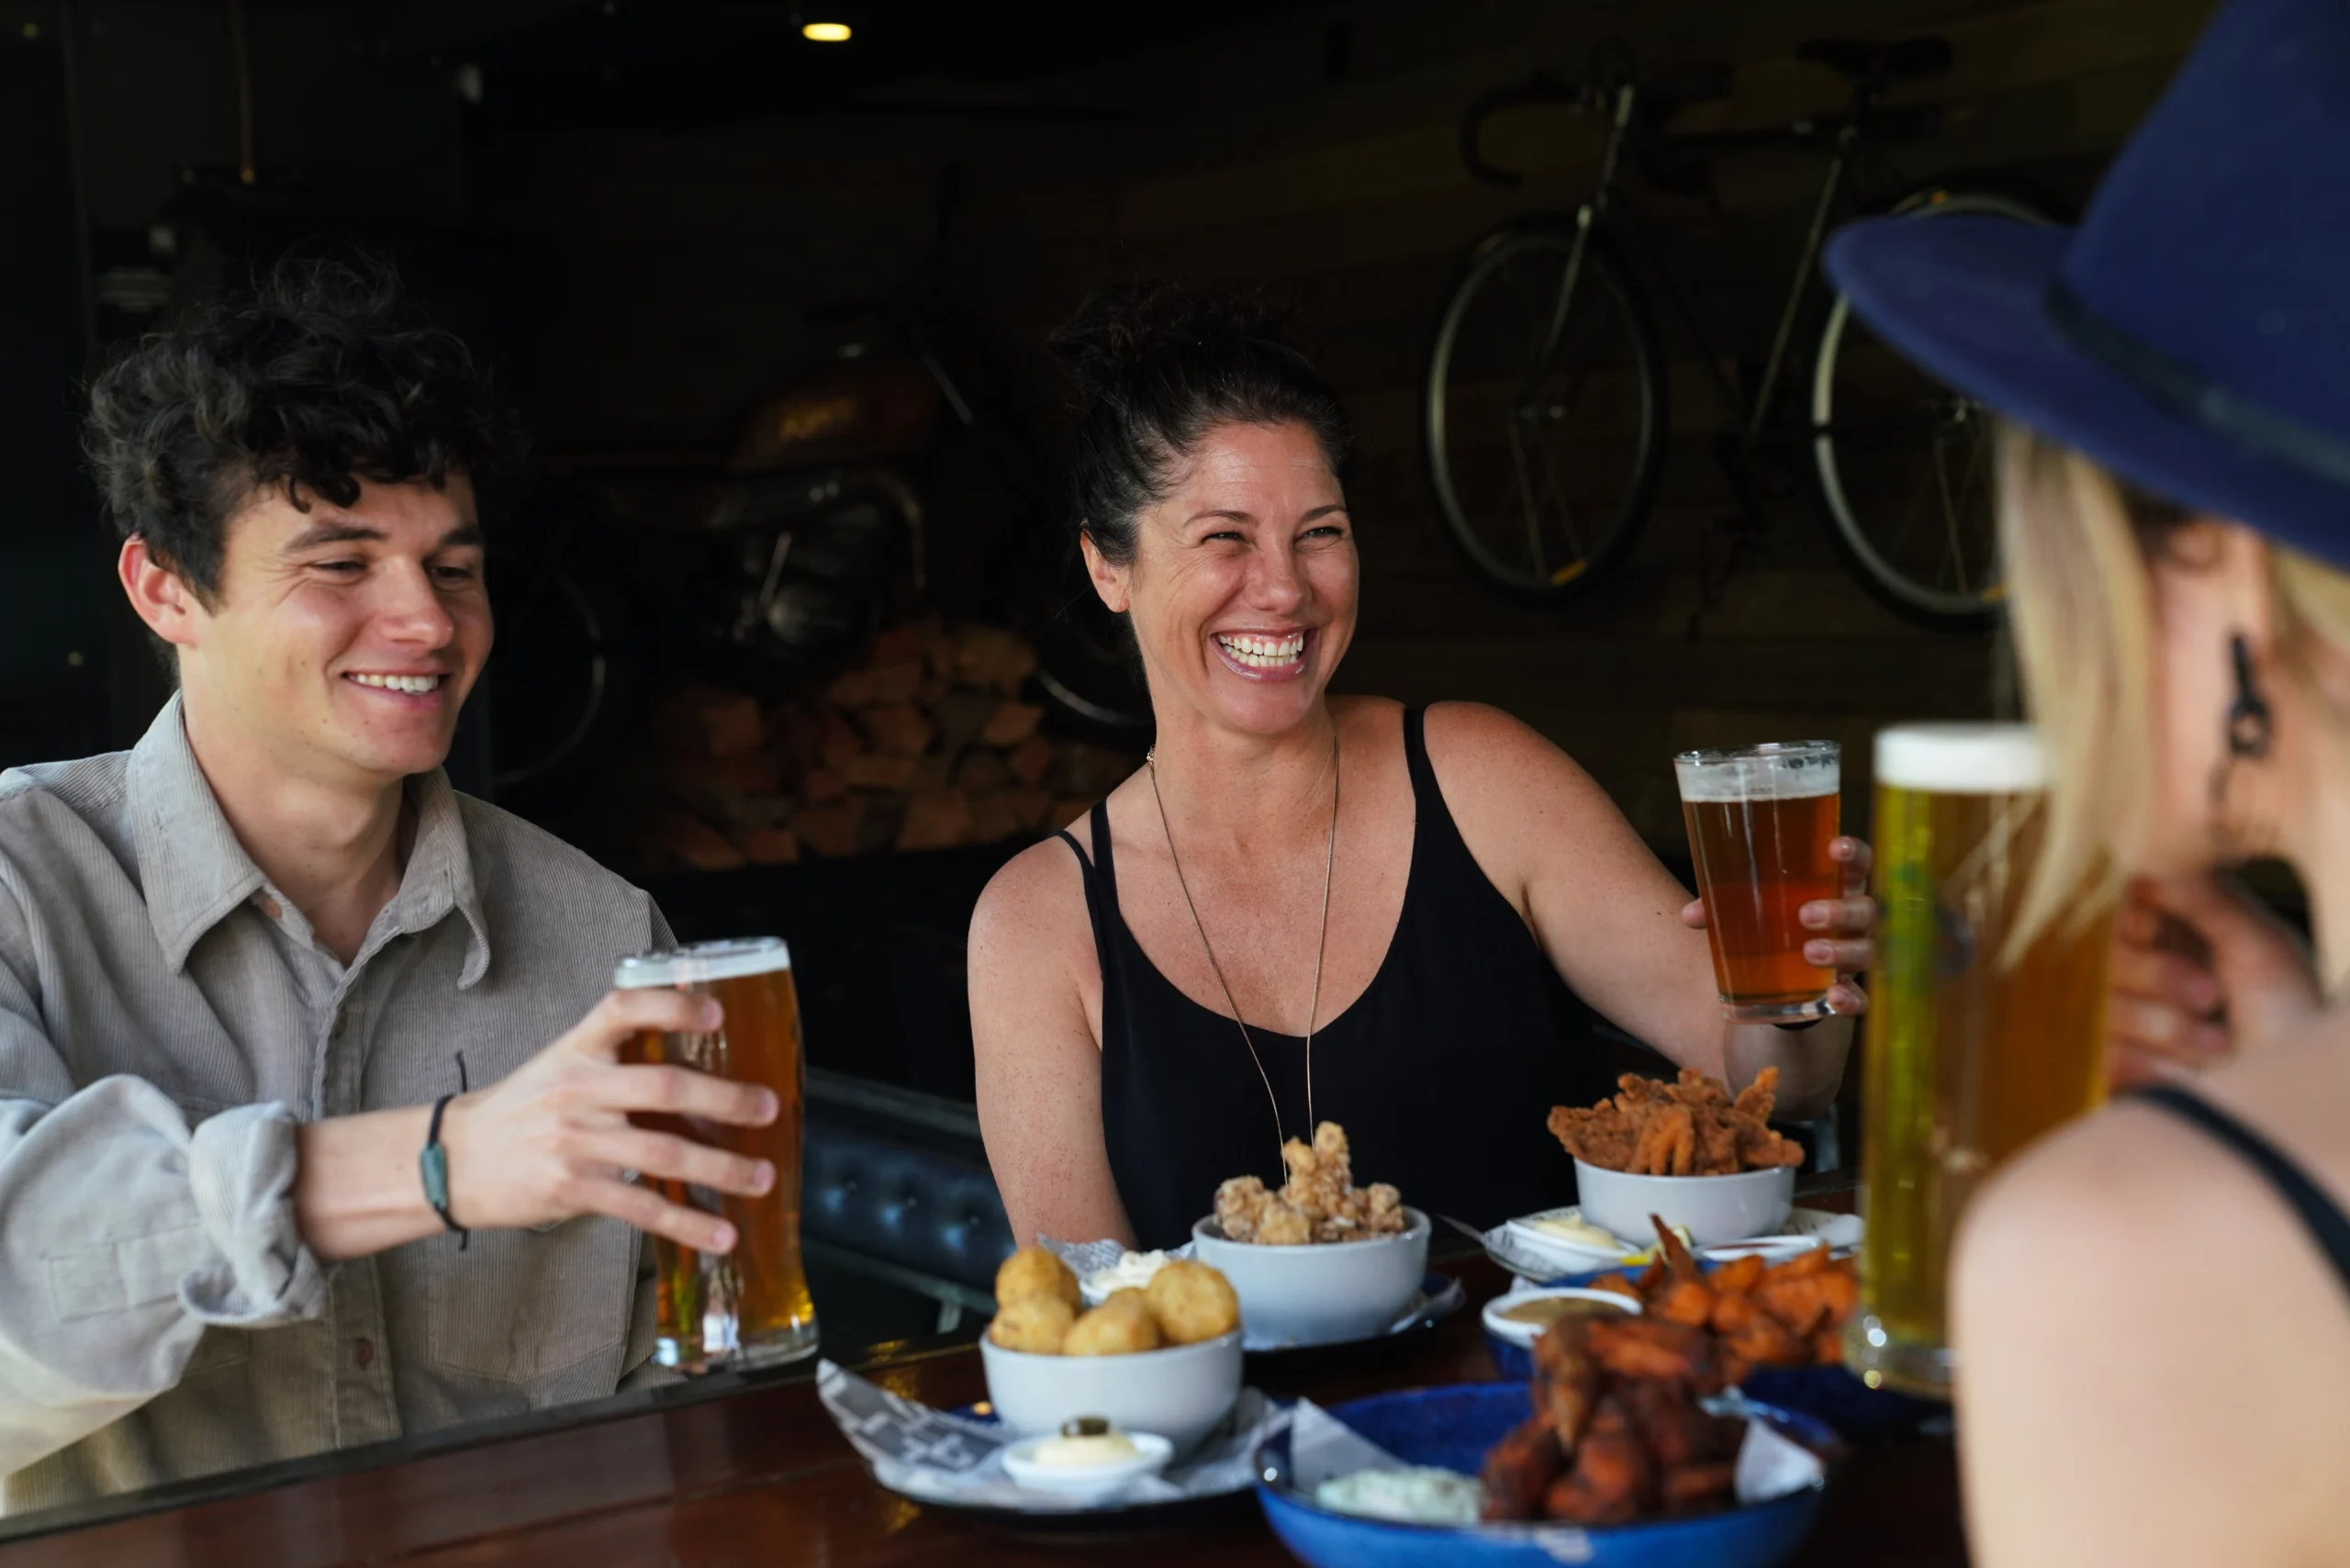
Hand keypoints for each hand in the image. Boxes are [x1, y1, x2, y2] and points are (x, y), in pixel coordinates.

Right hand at [438, 989, 779, 1251]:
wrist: (455, 1159)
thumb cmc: (524, 1108)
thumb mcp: (561, 1063)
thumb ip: (618, 1059)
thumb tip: (699, 1064)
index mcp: (578, 1046)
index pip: (625, 1008)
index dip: (672, 1006)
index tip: (717, 1013)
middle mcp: (578, 1088)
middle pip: (662, 1087)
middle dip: (724, 1100)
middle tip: (768, 1109)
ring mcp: (575, 1140)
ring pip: (662, 1153)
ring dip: (721, 1169)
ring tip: (762, 1177)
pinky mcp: (573, 1187)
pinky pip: (642, 1208)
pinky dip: (687, 1223)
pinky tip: (720, 1234)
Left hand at [1682, 836, 1875, 1016]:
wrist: (1780, 978)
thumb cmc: (1772, 924)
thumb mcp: (1750, 910)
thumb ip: (1722, 906)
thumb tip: (1689, 915)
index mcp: (1834, 888)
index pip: (1857, 865)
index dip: (1854, 854)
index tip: (1836, 849)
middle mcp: (1852, 920)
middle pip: (1864, 909)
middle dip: (1840, 911)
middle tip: (1806, 916)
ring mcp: (1853, 955)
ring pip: (1865, 951)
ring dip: (1841, 951)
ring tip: (1809, 952)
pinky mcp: (1847, 990)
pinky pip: (1860, 997)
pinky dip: (1851, 998)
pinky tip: (1834, 996)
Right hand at [2105, 873, 2318, 1086]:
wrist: (2302, 1092)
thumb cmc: (2294, 1016)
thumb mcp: (2259, 946)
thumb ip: (2204, 896)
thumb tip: (2159, 841)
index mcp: (2175, 930)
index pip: (2116, 906)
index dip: (2130, 918)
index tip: (2156, 927)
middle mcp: (2146, 970)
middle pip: (2103, 957)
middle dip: (2157, 979)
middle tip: (2212, 995)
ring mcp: (2132, 1020)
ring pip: (2104, 1009)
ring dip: (2167, 1029)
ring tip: (2220, 1045)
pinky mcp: (2125, 1067)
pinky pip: (2107, 1056)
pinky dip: (2156, 1066)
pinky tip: (2193, 1075)